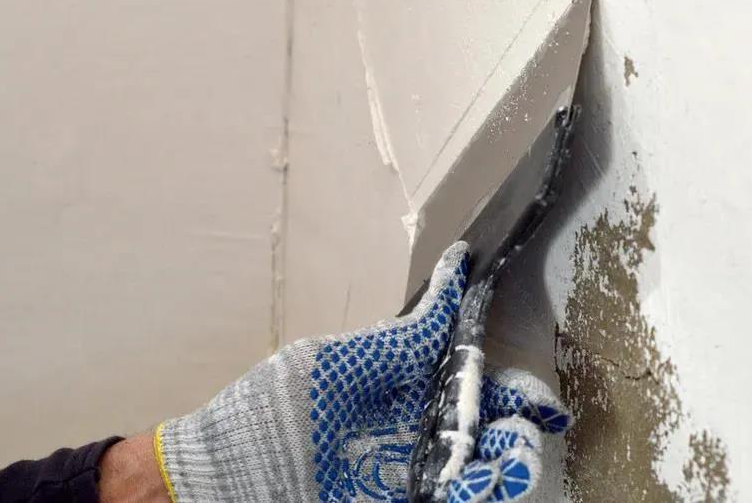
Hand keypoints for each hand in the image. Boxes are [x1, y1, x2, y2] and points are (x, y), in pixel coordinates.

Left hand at [155, 242, 570, 501]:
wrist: (215, 483)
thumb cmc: (268, 413)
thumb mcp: (334, 363)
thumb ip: (400, 337)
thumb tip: (454, 272)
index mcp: (396, 389)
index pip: (462, 381)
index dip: (503, 384)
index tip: (536, 392)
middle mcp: (406, 434)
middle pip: (475, 429)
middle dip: (514, 426)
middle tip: (536, 421)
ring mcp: (401, 477)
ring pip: (470, 469)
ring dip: (504, 462)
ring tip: (519, 453)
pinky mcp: (396, 501)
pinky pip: (447, 498)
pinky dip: (476, 489)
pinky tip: (491, 480)